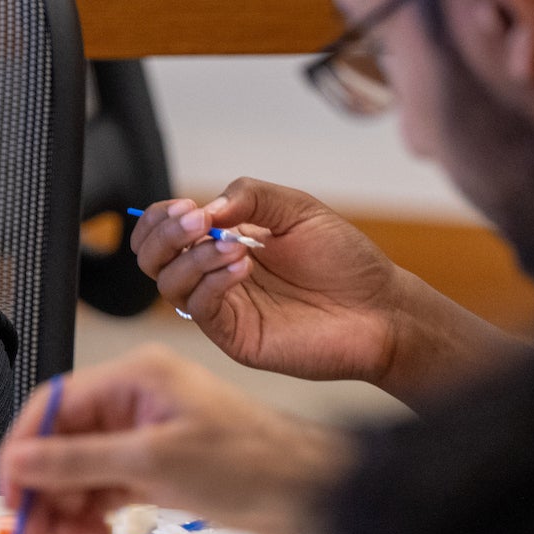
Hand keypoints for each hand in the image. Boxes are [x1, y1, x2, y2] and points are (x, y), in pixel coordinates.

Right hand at [0, 347, 350, 533]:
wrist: (314, 492)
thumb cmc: (252, 462)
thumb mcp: (155, 462)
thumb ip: (81, 462)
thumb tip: (23, 462)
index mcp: (134, 377)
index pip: (56, 404)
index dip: (26, 448)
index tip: (11, 490)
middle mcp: (136, 398)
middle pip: (65, 439)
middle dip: (44, 485)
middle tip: (29, 533)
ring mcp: (147, 432)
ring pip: (83, 466)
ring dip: (66, 504)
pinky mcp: (159, 463)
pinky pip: (108, 483)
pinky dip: (93, 510)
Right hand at [132, 181, 409, 383]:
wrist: (382, 308)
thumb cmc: (345, 260)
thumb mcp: (296, 209)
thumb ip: (249, 196)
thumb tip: (204, 210)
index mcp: (223, 243)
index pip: (166, 231)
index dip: (162, 218)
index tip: (186, 208)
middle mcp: (214, 277)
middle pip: (152, 259)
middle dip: (163, 235)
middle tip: (196, 222)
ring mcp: (223, 309)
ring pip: (168, 284)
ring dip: (192, 257)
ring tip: (235, 246)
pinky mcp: (235, 336)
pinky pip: (200, 309)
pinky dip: (211, 282)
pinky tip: (243, 267)